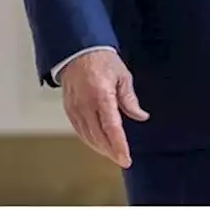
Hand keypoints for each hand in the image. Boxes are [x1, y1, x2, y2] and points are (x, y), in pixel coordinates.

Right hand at [59, 50, 148, 168]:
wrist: (77, 50)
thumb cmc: (101, 59)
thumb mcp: (122, 76)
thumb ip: (130, 100)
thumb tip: (140, 116)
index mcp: (102, 95)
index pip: (112, 128)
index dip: (119, 146)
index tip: (125, 159)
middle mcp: (86, 104)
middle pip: (99, 136)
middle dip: (111, 151)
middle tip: (122, 159)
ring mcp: (75, 107)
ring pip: (87, 136)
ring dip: (100, 148)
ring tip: (111, 154)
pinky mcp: (69, 108)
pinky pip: (78, 129)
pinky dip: (88, 139)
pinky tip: (96, 143)